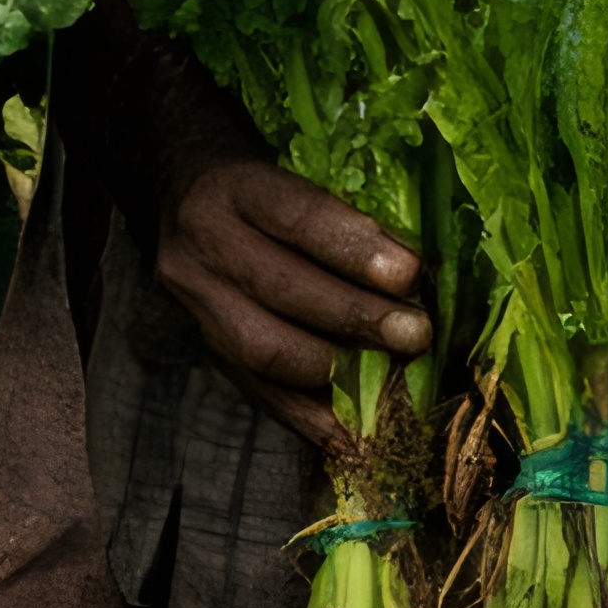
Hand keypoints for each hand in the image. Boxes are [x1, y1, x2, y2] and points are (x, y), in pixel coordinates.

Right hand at [151, 77, 429, 444]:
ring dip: (335, 374)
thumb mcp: (297, 173)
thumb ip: (348, 220)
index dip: (354, 248)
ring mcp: (196, 300)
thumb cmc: (266, 185)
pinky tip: (353, 434)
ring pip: (261, 347)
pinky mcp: (204, 345)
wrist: (186, 189)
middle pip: (279, 287)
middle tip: (415, 335)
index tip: (411, 274)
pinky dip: (309, 417)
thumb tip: (421, 280)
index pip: (296, 217)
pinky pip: (256, 389)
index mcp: (236, 187)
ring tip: (393, 387)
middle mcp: (204, 241)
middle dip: (354, 317)